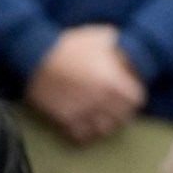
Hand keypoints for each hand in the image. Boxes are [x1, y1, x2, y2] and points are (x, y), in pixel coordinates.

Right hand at [26, 25, 143, 144]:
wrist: (36, 55)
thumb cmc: (69, 44)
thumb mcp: (98, 36)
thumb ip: (118, 45)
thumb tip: (127, 52)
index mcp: (113, 81)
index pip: (136, 100)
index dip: (132, 96)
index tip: (127, 93)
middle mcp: (102, 100)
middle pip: (122, 117)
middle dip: (119, 111)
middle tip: (113, 106)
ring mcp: (84, 111)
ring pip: (104, 129)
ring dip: (103, 123)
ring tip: (99, 116)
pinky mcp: (66, 118)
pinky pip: (82, 135)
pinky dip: (84, 132)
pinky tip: (82, 123)